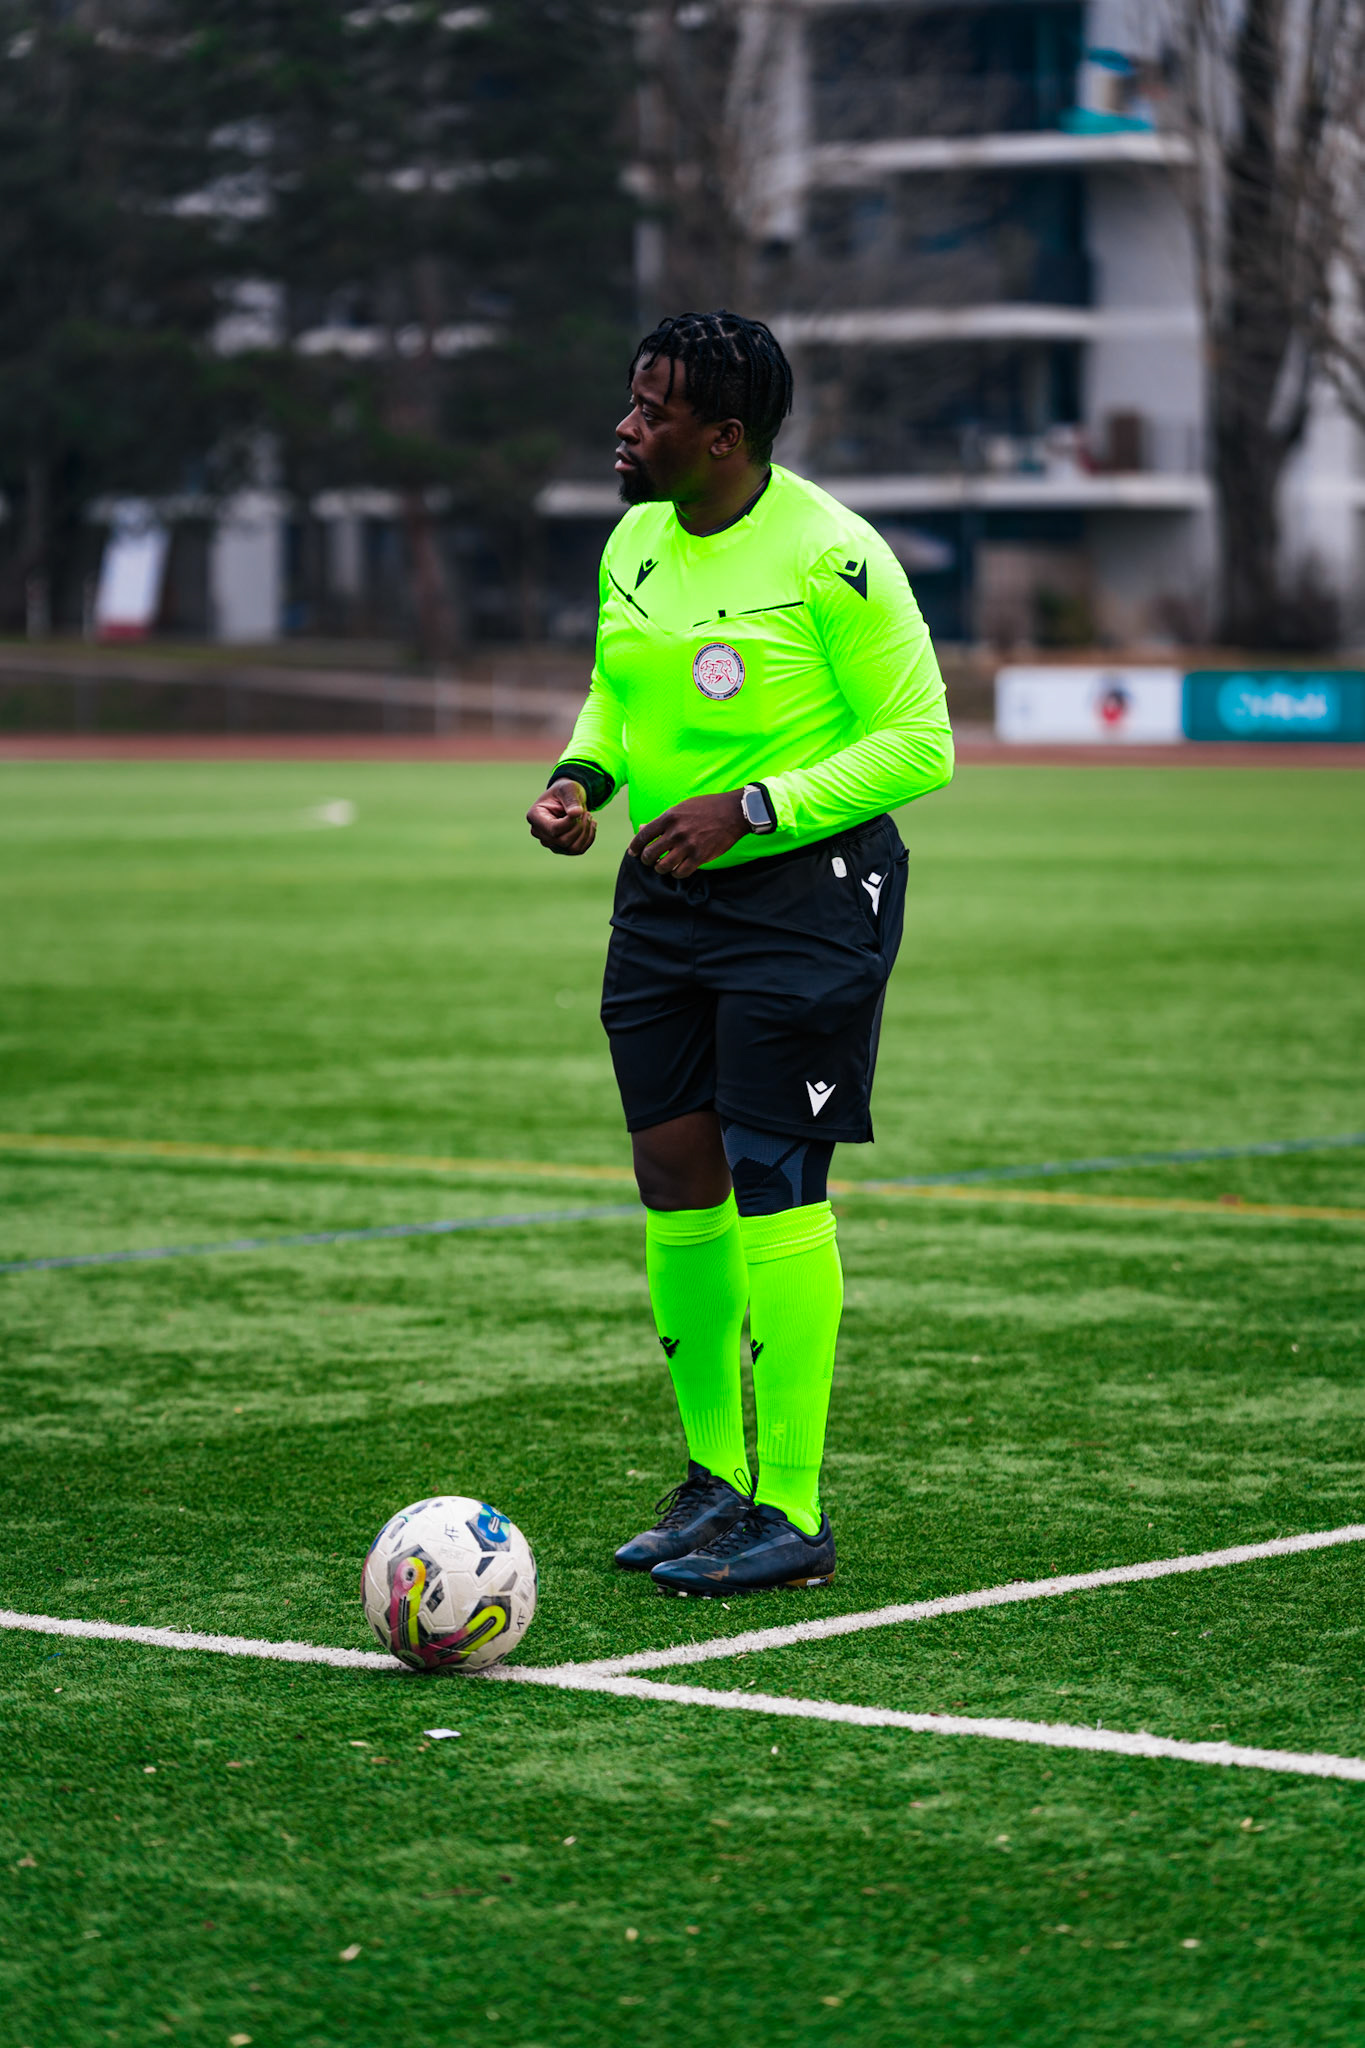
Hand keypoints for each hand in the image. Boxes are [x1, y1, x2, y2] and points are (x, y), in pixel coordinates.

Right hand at [527, 778, 596, 855]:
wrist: (567, 797)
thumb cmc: (565, 791)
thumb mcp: (568, 789)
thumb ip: (571, 800)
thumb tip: (576, 813)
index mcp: (534, 816)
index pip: (553, 829)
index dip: (570, 822)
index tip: (579, 810)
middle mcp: (538, 832)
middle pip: (563, 841)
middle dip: (580, 827)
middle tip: (586, 812)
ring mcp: (549, 842)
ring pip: (572, 848)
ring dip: (586, 833)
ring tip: (589, 817)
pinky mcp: (561, 848)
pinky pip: (578, 850)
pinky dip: (589, 838)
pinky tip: (591, 824)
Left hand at [627, 790, 746, 879]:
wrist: (733, 812)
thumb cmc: (706, 808)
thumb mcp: (681, 808)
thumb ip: (662, 820)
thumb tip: (642, 828)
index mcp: (669, 817)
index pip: (643, 836)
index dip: (635, 847)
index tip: (633, 852)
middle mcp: (676, 832)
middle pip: (650, 854)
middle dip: (646, 860)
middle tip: (650, 860)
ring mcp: (688, 846)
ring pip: (663, 866)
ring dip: (660, 868)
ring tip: (663, 866)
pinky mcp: (700, 857)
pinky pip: (680, 872)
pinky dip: (676, 873)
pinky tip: (678, 869)